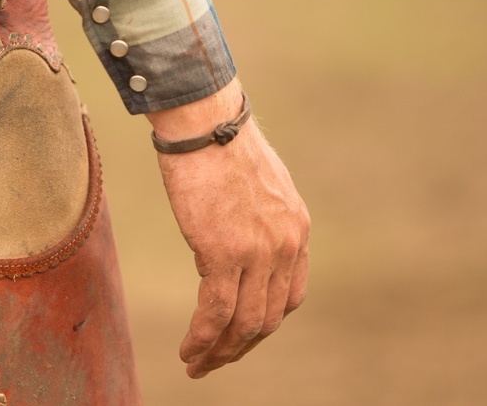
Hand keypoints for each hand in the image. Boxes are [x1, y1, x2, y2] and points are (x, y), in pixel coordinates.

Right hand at [146, 79, 310, 377]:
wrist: (205, 121)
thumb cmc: (220, 143)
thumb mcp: (259, 185)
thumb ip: (260, 219)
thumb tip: (240, 236)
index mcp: (296, 229)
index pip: (290, 296)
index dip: (265, 324)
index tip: (241, 336)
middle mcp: (285, 244)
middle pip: (268, 318)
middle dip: (240, 347)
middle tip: (215, 362)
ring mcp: (257, 251)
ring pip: (244, 323)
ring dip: (219, 351)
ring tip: (197, 365)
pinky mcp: (224, 251)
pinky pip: (215, 311)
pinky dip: (202, 337)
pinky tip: (189, 349)